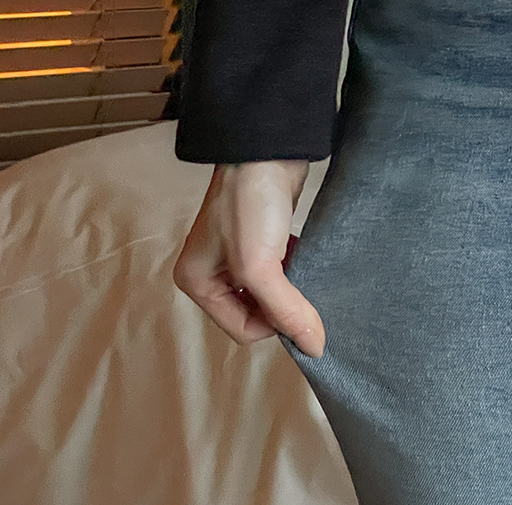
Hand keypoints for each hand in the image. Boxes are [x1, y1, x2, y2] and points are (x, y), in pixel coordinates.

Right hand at [173, 159, 325, 357]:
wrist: (267, 149)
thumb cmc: (249, 204)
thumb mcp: (260, 265)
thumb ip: (285, 310)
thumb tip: (314, 349)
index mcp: (197, 283)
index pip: (242, 330)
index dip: (273, 326)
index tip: (296, 306)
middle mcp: (211, 273)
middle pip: (255, 315)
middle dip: (281, 308)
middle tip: (301, 289)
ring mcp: (234, 257)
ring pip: (270, 296)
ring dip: (289, 290)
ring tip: (300, 269)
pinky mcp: (258, 242)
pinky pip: (278, 275)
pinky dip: (292, 272)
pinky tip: (300, 255)